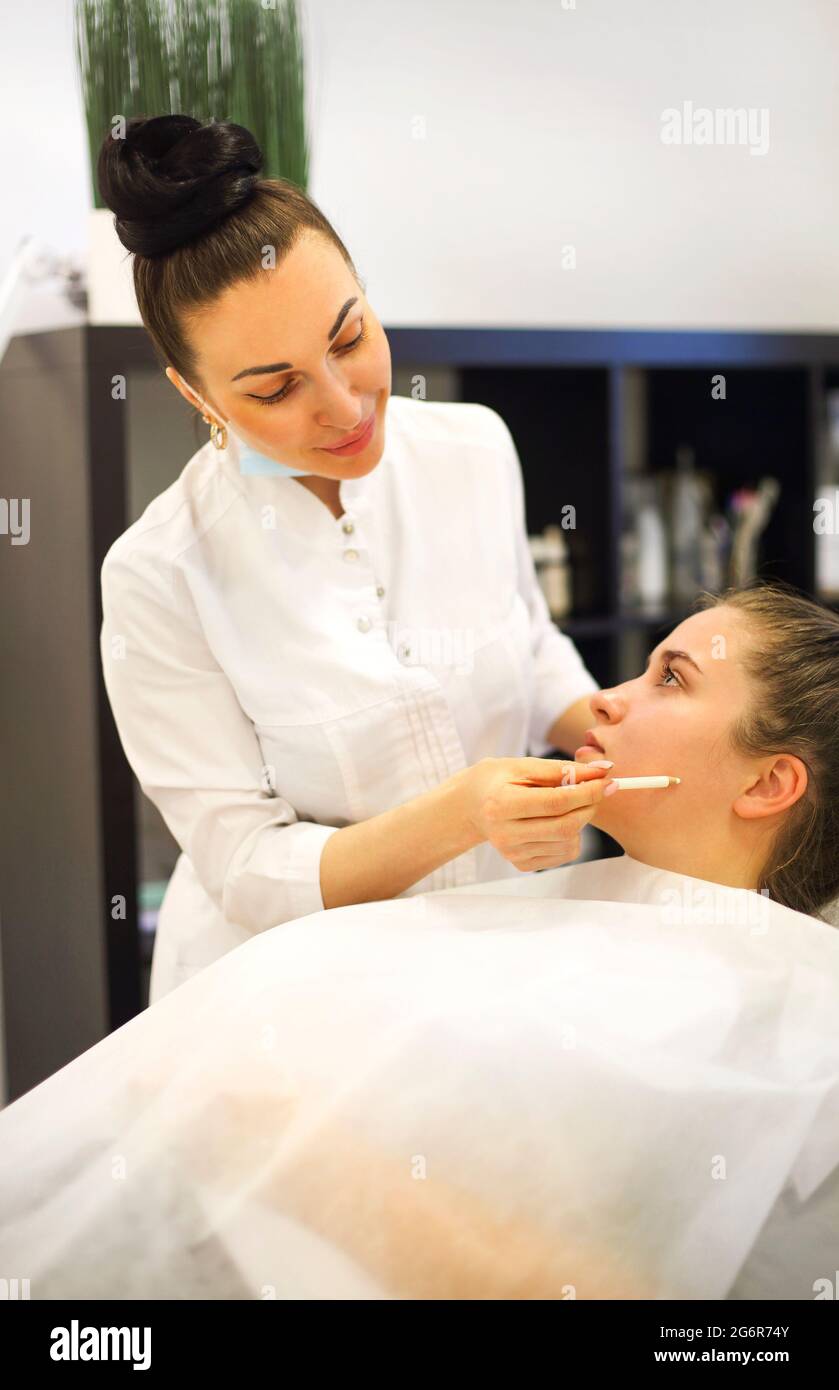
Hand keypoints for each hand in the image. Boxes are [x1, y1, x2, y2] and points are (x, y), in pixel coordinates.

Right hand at [460, 756, 613, 871]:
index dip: (587, 792)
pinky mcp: (522, 864)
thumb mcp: (524, 766)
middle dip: (589, 807)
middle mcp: (505, 834)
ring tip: (564, 804)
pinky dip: (570, 835)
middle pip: (565, 826)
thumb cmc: (498, 780)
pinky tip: (554, 821)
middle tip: (596, 790)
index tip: (608, 781)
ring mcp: (513, 853)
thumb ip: (563, 769)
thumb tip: (603, 770)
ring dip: (579, 820)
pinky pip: (563, 853)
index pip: (556, 802)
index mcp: (501, 805)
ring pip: (568, 842)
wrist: (471, 807)